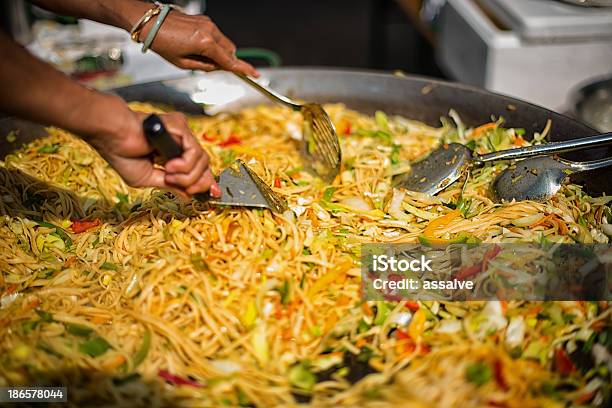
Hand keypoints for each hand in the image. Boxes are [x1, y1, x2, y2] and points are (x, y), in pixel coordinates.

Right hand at [85, 97, 219, 199]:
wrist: (112, 136)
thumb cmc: (123, 154)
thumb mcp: (149, 179)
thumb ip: (171, 186)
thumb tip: (189, 197)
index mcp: (173, 155)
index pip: (199, 169)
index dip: (207, 182)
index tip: (212, 195)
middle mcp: (180, 142)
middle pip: (205, 166)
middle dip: (196, 182)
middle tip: (178, 185)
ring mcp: (182, 133)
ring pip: (202, 161)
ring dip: (186, 175)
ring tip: (167, 173)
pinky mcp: (181, 126)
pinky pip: (195, 152)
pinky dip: (185, 165)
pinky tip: (169, 165)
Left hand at [140, 11, 258, 76]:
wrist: (149, 22)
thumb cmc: (162, 43)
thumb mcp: (183, 63)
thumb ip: (205, 66)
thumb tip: (218, 67)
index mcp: (205, 43)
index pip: (229, 60)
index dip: (243, 69)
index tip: (255, 75)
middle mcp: (210, 31)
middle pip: (231, 51)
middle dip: (227, 61)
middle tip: (210, 67)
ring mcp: (208, 23)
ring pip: (224, 43)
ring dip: (218, 52)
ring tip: (197, 55)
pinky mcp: (204, 19)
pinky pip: (216, 35)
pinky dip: (212, 44)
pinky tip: (195, 46)